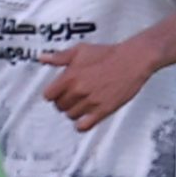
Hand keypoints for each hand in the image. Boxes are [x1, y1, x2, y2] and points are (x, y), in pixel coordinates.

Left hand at [39, 39, 156, 131]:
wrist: (132, 60)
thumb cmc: (108, 54)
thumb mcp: (80, 50)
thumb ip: (60, 57)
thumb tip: (43, 58)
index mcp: (70, 76)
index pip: (48, 95)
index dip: (52, 94)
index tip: (56, 92)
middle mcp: (78, 90)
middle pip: (59, 106)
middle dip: (63, 102)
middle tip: (71, 97)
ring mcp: (90, 102)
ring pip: (70, 116)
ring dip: (73, 111)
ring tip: (80, 104)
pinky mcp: (103, 110)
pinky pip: (84, 126)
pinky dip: (81, 125)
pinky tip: (84, 118)